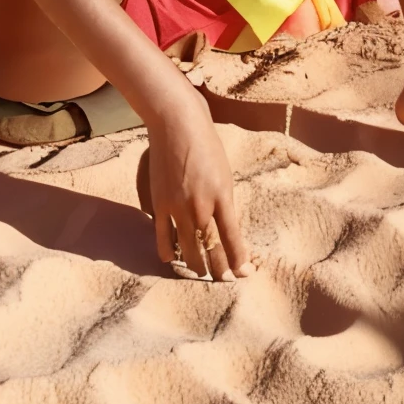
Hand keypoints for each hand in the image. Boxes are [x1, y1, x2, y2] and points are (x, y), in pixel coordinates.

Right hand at [138, 87, 253, 280]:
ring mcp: (178, 207)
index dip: (238, 260)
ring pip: (187, 249)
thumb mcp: (224, 173)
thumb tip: (225, 227)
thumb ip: (223, 202)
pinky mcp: (159, 203)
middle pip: (211, 249)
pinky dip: (168, 252)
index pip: (232, 239)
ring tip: (200, 273)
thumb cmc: (206, 144)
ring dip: (195, 265)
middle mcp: (201, 206)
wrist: (177, 123)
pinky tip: (172, 260)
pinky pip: (163, 237)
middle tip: (223, 281)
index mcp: (222, 197)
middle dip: (219, 268)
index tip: (243, 274)